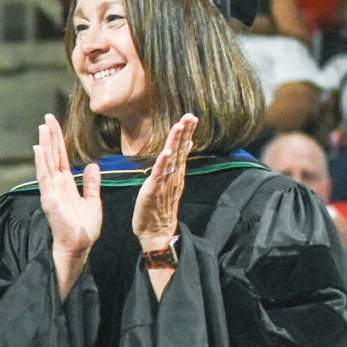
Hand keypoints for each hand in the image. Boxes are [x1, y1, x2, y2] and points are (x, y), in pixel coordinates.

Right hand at [32, 114, 100, 296]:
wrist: (80, 245)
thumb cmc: (84, 227)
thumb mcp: (92, 200)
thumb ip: (91, 183)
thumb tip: (91, 166)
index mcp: (66, 184)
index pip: (61, 157)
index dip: (59, 141)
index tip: (56, 125)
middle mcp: (56, 184)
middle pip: (52, 155)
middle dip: (50, 136)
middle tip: (47, 117)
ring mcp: (51, 191)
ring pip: (47, 162)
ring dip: (45, 144)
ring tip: (43, 127)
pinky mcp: (49, 198)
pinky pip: (44, 177)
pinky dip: (41, 162)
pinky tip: (39, 149)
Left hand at [132, 113, 195, 250]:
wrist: (157, 231)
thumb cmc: (160, 207)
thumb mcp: (169, 182)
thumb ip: (175, 165)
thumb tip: (182, 147)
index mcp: (176, 173)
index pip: (182, 149)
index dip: (187, 133)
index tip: (191, 117)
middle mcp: (174, 176)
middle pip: (181, 150)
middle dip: (185, 132)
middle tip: (191, 116)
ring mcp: (166, 182)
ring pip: (173, 158)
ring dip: (176, 141)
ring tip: (180, 125)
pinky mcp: (155, 190)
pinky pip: (160, 174)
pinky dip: (164, 162)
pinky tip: (167, 151)